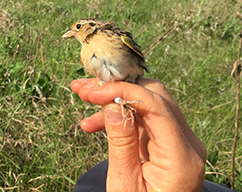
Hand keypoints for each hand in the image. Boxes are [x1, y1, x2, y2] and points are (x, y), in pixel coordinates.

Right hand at [71, 78, 205, 191]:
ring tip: (82, 97)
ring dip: (114, 99)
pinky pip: (144, 120)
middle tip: (84, 89)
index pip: (156, 106)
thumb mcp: (125, 183)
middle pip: (155, 97)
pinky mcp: (168, 144)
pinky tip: (92, 124)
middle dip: (117, 88)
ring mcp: (179, 143)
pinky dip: (120, 116)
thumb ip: (121, 142)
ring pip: (148, 103)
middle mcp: (187, 144)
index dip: (123, 91)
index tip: (93, 92)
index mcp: (181, 157)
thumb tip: (111, 103)